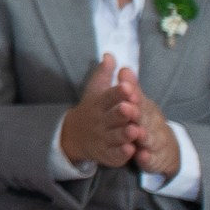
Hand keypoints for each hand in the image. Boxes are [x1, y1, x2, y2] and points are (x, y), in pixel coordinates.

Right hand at [60, 53, 141, 168]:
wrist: (74, 135)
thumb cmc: (91, 109)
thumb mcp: (95, 90)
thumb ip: (104, 74)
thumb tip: (110, 54)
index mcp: (99, 104)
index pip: (109, 96)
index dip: (118, 92)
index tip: (127, 86)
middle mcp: (100, 121)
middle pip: (112, 116)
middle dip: (121, 113)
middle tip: (130, 108)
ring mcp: (103, 138)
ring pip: (115, 136)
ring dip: (125, 133)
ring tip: (135, 130)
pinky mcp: (107, 154)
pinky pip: (114, 155)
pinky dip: (122, 153)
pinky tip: (131, 150)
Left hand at [121, 68, 182, 174]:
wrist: (163, 147)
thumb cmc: (143, 120)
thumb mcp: (137, 104)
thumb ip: (129, 87)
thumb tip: (120, 65)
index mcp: (145, 108)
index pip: (139, 99)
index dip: (132, 93)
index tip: (124, 86)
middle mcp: (152, 123)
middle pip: (144, 117)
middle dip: (136, 112)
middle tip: (126, 107)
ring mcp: (155, 141)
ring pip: (149, 138)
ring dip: (143, 135)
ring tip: (135, 132)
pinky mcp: (155, 159)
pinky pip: (151, 159)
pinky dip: (147, 157)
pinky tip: (141, 156)